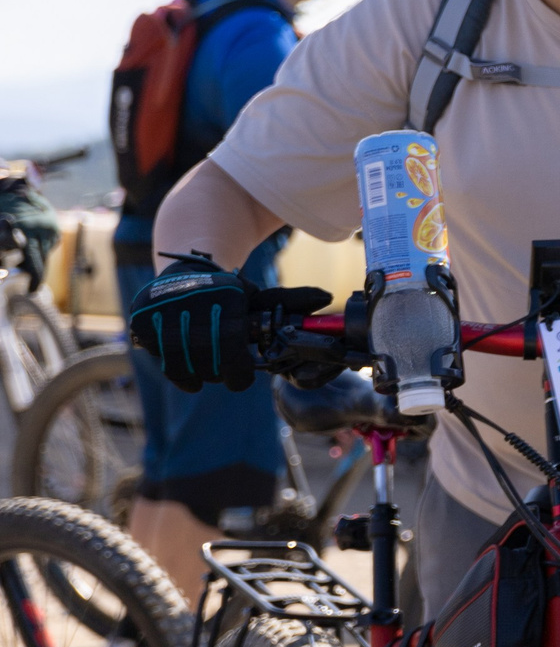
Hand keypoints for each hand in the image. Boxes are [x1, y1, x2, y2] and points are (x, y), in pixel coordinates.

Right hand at [126, 255, 326, 392]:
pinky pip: (166, 365)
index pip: (233, 354)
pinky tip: (189, 371)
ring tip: (208, 365)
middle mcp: (194, 306)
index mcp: (226, 300)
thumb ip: (289, 302)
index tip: (243, 376)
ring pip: (187, 368)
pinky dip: (181, 374)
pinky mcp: (144, 324)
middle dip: (222, 373)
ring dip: (201, 374)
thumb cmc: (227, 291)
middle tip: (227, 371)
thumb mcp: (257, 296)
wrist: (183, 270)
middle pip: (211, 365)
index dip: (240, 373)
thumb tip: (327, 297)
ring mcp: (166, 316)